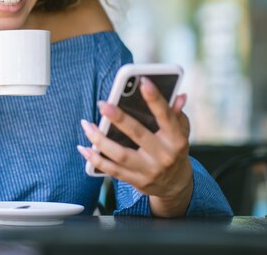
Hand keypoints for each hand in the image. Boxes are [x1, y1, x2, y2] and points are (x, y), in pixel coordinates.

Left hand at [78, 77, 192, 217]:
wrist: (175, 184)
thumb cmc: (174, 150)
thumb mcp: (182, 132)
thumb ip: (176, 114)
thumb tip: (179, 96)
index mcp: (176, 139)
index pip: (166, 116)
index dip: (155, 99)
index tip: (143, 82)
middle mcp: (163, 155)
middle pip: (138, 134)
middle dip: (119, 118)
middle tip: (103, 104)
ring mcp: (148, 170)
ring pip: (120, 155)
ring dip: (100, 140)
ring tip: (86, 125)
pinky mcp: (135, 181)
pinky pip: (112, 170)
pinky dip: (96, 160)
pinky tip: (84, 148)